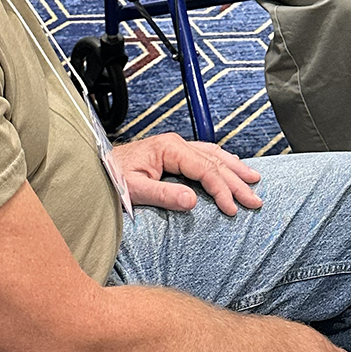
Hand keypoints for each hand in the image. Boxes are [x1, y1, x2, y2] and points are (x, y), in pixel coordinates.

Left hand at [110, 133, 263, 215]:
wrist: (95, 167)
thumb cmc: (111, 177)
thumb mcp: (134, 190)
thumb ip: (163, 195)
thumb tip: (192, 201)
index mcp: (169, 148)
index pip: (205, 170)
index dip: (222, 190)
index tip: (233, 208)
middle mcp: (175, 144)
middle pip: (215, 162)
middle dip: (237, 182)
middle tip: (255, 199)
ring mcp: (175, 147)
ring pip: (214, 155)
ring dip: (235, 168)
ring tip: (254, 180)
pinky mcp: (173, 153)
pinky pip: (205, 154)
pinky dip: (222, 162)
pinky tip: (232, 165)